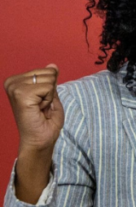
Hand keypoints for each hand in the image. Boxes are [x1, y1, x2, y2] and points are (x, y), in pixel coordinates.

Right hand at [5, 65, 63, 202]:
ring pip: (49, 80)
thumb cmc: (44, 122)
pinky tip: (39, 110)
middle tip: (41, 107)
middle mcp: (12, 82)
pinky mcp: (21, 94)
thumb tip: (52, 65)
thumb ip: (50, 80)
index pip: (46, 71)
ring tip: (39, 109)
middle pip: (48, 73)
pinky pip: (48, 88)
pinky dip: (48, 100)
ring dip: (49, 97)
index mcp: (16, 81)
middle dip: (50, 92)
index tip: (40, 103)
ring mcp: (15, 88)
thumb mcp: (50, 96)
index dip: (50, 89)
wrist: (39, 140)